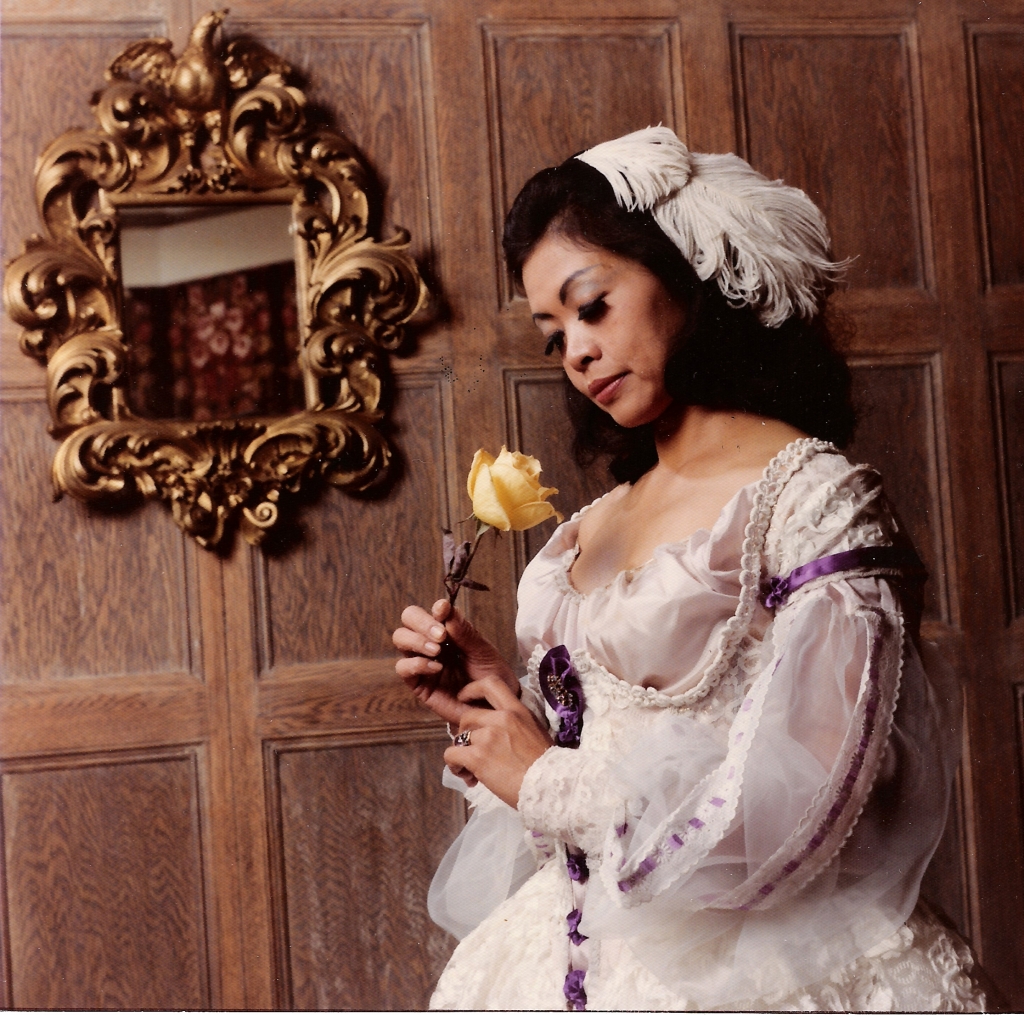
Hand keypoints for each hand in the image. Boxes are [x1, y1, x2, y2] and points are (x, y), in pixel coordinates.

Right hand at [392, 599, 517, 723]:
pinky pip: (403, 668)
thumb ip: (464, 632)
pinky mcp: (418, 684)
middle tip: (441, 635)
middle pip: (409, 619)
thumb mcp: (483, 652)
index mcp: (448, 631)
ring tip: (437, 650)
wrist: (494, 709)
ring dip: (416, 640)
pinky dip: (417, 664)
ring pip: (400, 638)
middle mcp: (431, 643)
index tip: (443, 609)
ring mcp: (422, 662)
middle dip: (421, 622)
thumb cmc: (491, 678)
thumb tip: (445, 608)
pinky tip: (437, 667)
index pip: (432, 611)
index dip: (435, 609)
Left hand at [445, 677, 552, 807]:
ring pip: (458, 737)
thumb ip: (515, 725)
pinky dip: (454, 765)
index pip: (491, 684)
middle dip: (464, 733)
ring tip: (469, 769)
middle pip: (467, 716)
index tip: (464, 698)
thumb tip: (496, 732)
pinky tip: (465, 775)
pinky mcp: (477, 756)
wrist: (550, 786)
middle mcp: (501, 718)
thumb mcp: (535, 732)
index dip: (472, 689)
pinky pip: (451, 754)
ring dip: (460, 752)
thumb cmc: (547, 765)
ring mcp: (488, 736)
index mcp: (517, 711)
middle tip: (471, 750)